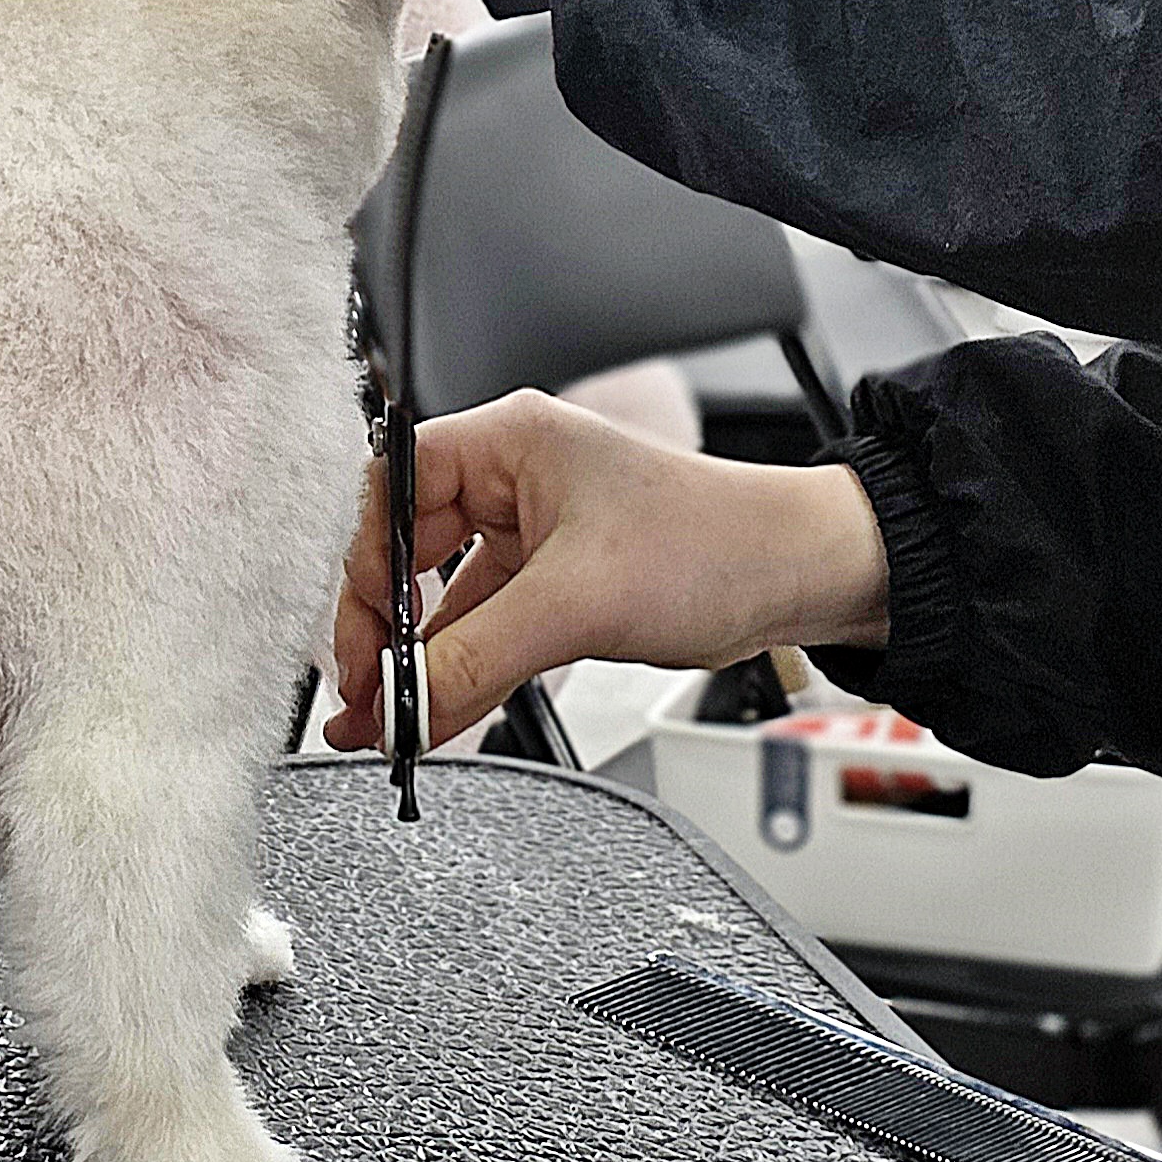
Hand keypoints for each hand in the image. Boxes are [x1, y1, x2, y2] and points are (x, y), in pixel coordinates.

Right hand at [319, 391, 888, 752]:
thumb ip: (476, 657)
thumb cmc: (718, 544)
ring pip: (441, 598)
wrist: (801, 577)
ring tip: (382, 722)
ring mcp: (531, 531)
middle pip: (404, 548)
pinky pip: (483, 628)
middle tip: (364, 694)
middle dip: (379, 628)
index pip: (391, 488)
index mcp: (509, 440)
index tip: (360, 638)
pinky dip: (456, 671)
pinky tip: (429, 715)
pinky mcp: (554, 581)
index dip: (361, 563)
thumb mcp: (579, 604)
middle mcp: (512, 478)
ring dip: (413, 661)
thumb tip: (403, 707)